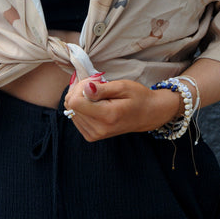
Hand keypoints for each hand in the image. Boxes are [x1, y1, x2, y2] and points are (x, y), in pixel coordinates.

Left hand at [63, 76, 179, 141]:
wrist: (148, 114)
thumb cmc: (138, 97)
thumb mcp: (123, 87)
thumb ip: (102, 88)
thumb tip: (84, 89)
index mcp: (107, 116)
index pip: (74, 102)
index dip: (80, 87)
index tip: (94, 82)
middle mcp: (98, 129)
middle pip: (71, 105)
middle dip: (80, 91)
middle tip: (97, 86)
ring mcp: (94, 134)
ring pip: (71, 111)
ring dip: (81, 99)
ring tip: (98, 95)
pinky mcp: (91, 136)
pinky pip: (75, 117)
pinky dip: (82, 107)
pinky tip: (95, 103)